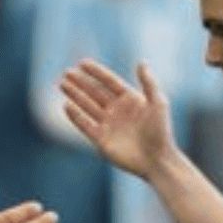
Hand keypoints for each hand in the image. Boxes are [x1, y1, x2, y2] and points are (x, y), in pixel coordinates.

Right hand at [61, 60, 175, 180]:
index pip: (109, 82)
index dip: (96, 72)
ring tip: (62, 85)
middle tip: (66, 73)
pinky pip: (85, 125)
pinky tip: (66, 105)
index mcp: (130, 99)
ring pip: (87, 106)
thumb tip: (141, 62)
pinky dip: (76, 116)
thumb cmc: (160, 131)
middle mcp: (117, 110)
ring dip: (75, 95)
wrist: (156, 159)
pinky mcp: (101, 140)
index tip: (82, 63)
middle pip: (95, 92)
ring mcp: (108, 125)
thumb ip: (148, 83)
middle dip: (80, 82)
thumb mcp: (158, 103)